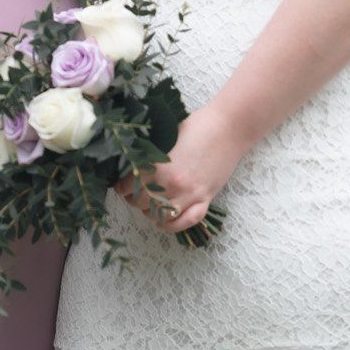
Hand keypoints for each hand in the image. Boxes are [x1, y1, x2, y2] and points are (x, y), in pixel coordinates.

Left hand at [122, 103, 244, 236]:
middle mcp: (171, 185)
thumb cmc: (196, 125)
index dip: (122, 186)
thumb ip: (149, 154)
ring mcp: (189, 195)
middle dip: (134, 199)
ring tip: (150, 204)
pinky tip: (166, 219)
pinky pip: (185, 223)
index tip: (122, 184)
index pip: (127, 187)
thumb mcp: (165, 136)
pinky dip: (172, 225)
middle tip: (135, 193)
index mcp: (157, 167)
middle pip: (141, 204)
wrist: (228, 127)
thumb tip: (131, 164)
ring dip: (151, 212)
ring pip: (160, 216)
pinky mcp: (205, 200)